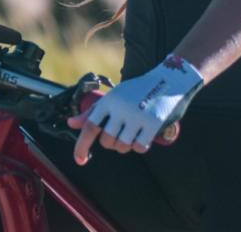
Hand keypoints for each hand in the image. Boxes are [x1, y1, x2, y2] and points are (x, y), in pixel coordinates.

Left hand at [67, 54, 203, 163]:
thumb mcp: (113, 97)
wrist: (169, 80)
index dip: (81, 146)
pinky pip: (139, 147)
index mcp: (109, 100)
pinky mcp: (153, 123)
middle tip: (120, 132)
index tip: (79, 160)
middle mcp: (121, 108)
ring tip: (132, 132)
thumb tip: (71, 123)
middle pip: (106, 141)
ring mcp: (137, 116)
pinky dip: (140, 145)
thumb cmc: (137, 90)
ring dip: (125, 145)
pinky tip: (143, 135)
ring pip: (122, 146)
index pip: (89, 126)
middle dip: (111, 142)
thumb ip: (92, 112)